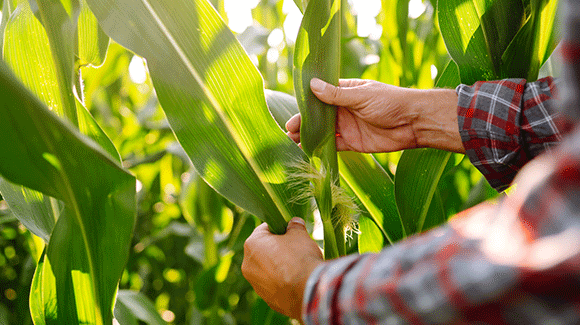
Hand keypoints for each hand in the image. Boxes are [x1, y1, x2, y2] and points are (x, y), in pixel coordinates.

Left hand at [242, 218, 323, 319]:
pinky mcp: (266, 298)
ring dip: (279, 265)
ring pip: (267, 268)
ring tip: (297, 266)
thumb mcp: (299, 234)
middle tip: (295, 248)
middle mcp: (248, 264)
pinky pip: (274, 284)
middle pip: (264, 249)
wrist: (308, 290)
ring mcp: (255, 284)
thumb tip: (294, 222)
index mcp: (252, 244)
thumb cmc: (300, 258)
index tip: (291, 231)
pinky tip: (296, 280)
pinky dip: (282, 281)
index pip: (265, 229)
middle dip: (278, 247)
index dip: (280, 227)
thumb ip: (294, 226)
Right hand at [286, 78, 464, 153]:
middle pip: (318, 117)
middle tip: (288, 133)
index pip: (319, 97)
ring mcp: (347, 127)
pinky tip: (308, 153)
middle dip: (303, 124)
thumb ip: (337, 94)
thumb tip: (312, 85)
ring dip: (309, 138)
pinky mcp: (352, 143)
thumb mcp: (362, 96)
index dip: (305, 105)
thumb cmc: (391, 102)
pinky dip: (321, 149)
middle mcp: (343, 109)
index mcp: (345, 92)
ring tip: (292, 145)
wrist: (414, 123)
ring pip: (323, 133)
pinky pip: (333, 146)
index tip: (291, 114)